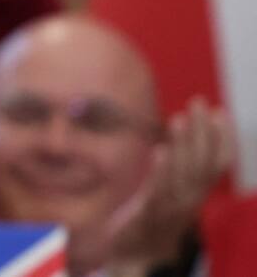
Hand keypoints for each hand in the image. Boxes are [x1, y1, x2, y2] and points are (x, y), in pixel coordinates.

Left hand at [69, 98, 232, 274]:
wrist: (135, 254)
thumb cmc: (152, 218)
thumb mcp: (168, 191)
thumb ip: (175, 168)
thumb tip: (177, 137)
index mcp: (197, 193)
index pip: (217, 164)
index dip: (222, 138)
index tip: (220, 112)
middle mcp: (190, 200)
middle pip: (203, 163)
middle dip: (203, 131)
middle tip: (199, 103)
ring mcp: (173, 208)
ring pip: (184, 174)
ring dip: (183, 145)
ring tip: (179, 118)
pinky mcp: (151, 214)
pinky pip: (160, 191)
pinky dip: (162, 170)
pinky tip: (160, 150)